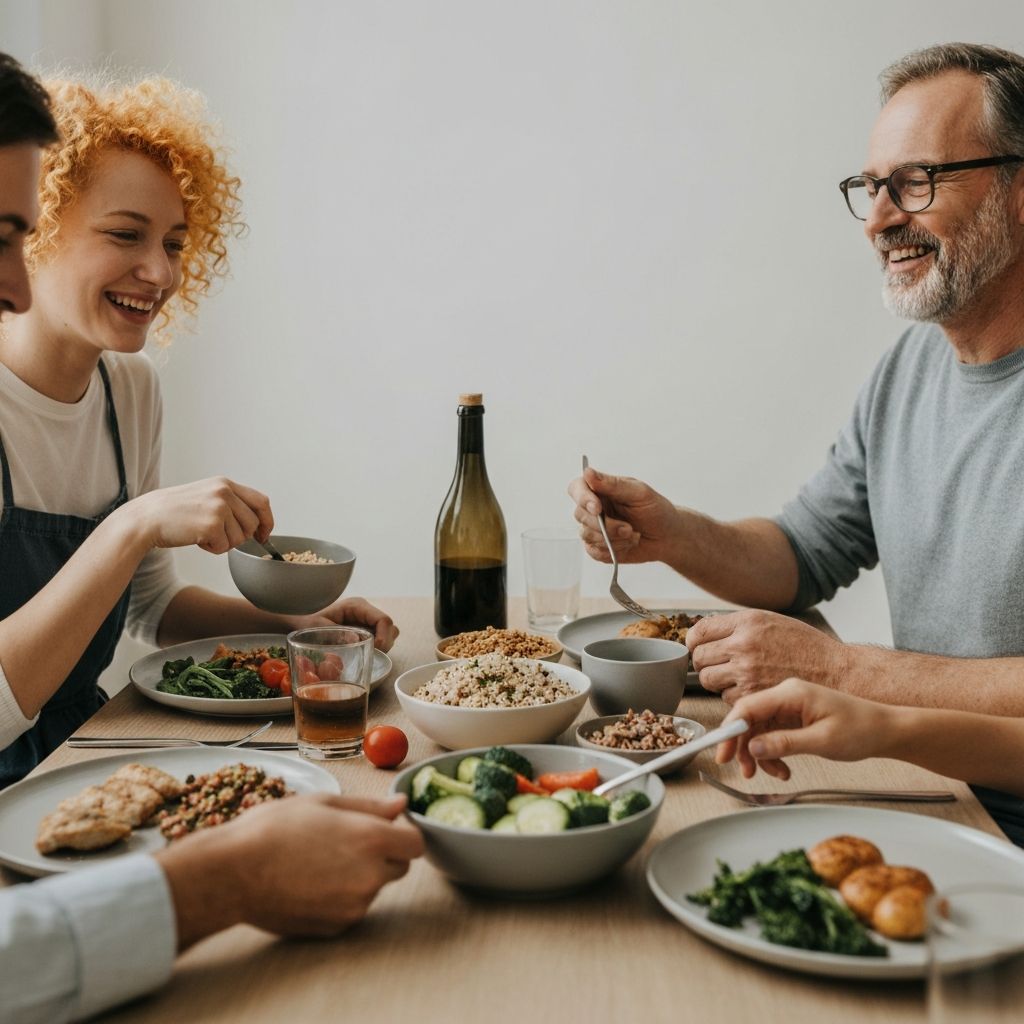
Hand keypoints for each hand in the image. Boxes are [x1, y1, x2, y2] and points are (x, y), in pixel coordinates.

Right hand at [124, 477, 273, 554]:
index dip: (267, 520)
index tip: (263, 534)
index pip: (261, 501)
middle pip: (253, 523)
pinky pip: (225, 547)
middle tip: (219, 536)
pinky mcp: (211, 524)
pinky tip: (197, 540)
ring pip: (240, 538)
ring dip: (223, 543)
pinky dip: (213, 549)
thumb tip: (257, 523)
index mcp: (225, 483)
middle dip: (241, 536)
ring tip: (202, 534)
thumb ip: (230, 503)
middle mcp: (224, 492)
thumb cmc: (174, 512)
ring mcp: (219, 507)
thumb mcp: (206, 496)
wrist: (146, 518)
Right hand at [157, 793, 423, 945]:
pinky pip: (352, 909)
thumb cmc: (273, 829)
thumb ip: (370, 806)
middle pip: (399, 866)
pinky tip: (310, 883)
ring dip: (359, 876)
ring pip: (373, 888)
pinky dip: (340, 898)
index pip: (415, 843)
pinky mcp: (336, 927)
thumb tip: (401, 804)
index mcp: (371, 839)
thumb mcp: (324, 803)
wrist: (233, 874)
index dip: (402, 834)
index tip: (384, 829)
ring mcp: (354, 906)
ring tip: (318, 861)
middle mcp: (370, 876)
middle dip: (382, 854)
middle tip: (344, 842)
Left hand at [297, 597, 399, 650]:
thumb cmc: (306, 620)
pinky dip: (375, 648)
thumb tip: (356, 641)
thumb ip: (335, 634)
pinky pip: (379, 639)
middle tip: (371, 654)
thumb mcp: (317, 627)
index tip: (377, 649)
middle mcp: (365, 612)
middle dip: (385, 642)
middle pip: (389, 627)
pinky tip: (362, 652)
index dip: (385, 636)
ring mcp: (366, 621)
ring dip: (381, 646)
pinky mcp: (365, 630)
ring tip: (365, 653)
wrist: (300, 621)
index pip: (383, 619)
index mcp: (357, 606)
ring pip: (388, 634)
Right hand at [568, 465, 680, 564]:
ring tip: (632, 534)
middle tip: (629, 528)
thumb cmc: (656, 510)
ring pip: (587, 535)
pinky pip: (594, 552)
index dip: (583, 498)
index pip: (577, 488)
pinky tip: (627, 544)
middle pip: (580, 515)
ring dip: (613, 538)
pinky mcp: (597, 547)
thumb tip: (588, 473)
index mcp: (600, 489)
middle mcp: (593, 508)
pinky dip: (614, 550)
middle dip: (606, 525)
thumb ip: (613, 484)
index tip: (598, 508)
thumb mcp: (639, 493)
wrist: (667, 537)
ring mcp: (593, 528)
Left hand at [688, 610, 846, 703]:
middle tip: (717, 664)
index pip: (700, 631)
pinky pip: (726, 697)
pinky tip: (751, 689)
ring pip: (708, 680)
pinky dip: (734, 696)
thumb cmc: (807, 647)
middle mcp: (743, 645)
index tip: (698, 646)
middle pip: (699, 657)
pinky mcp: (752, 695)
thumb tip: (707, 633)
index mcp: (747, 622)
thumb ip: (740, 626)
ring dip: (717, 681)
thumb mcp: (772, 622)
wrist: (836, 671)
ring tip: (735, 677)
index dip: (694, 641)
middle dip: (705, 662)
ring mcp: (746, 671)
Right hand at [715, 678, 891, 780]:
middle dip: (743, 746)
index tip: (722, 752)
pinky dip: (773, 753)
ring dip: (760, 754)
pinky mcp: (794, 718)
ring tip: (773, 775)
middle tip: (742, 770)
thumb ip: (785, 743)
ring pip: (759, 730)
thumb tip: (754, 748)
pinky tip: (783, 769)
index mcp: (791, 693)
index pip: (747, 706)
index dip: (730, 730)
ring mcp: (790, 706)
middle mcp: (786, 695)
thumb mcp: (822, 740)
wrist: (886, 730)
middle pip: (749, 718)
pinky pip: (772, 735)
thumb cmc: (862, 729)